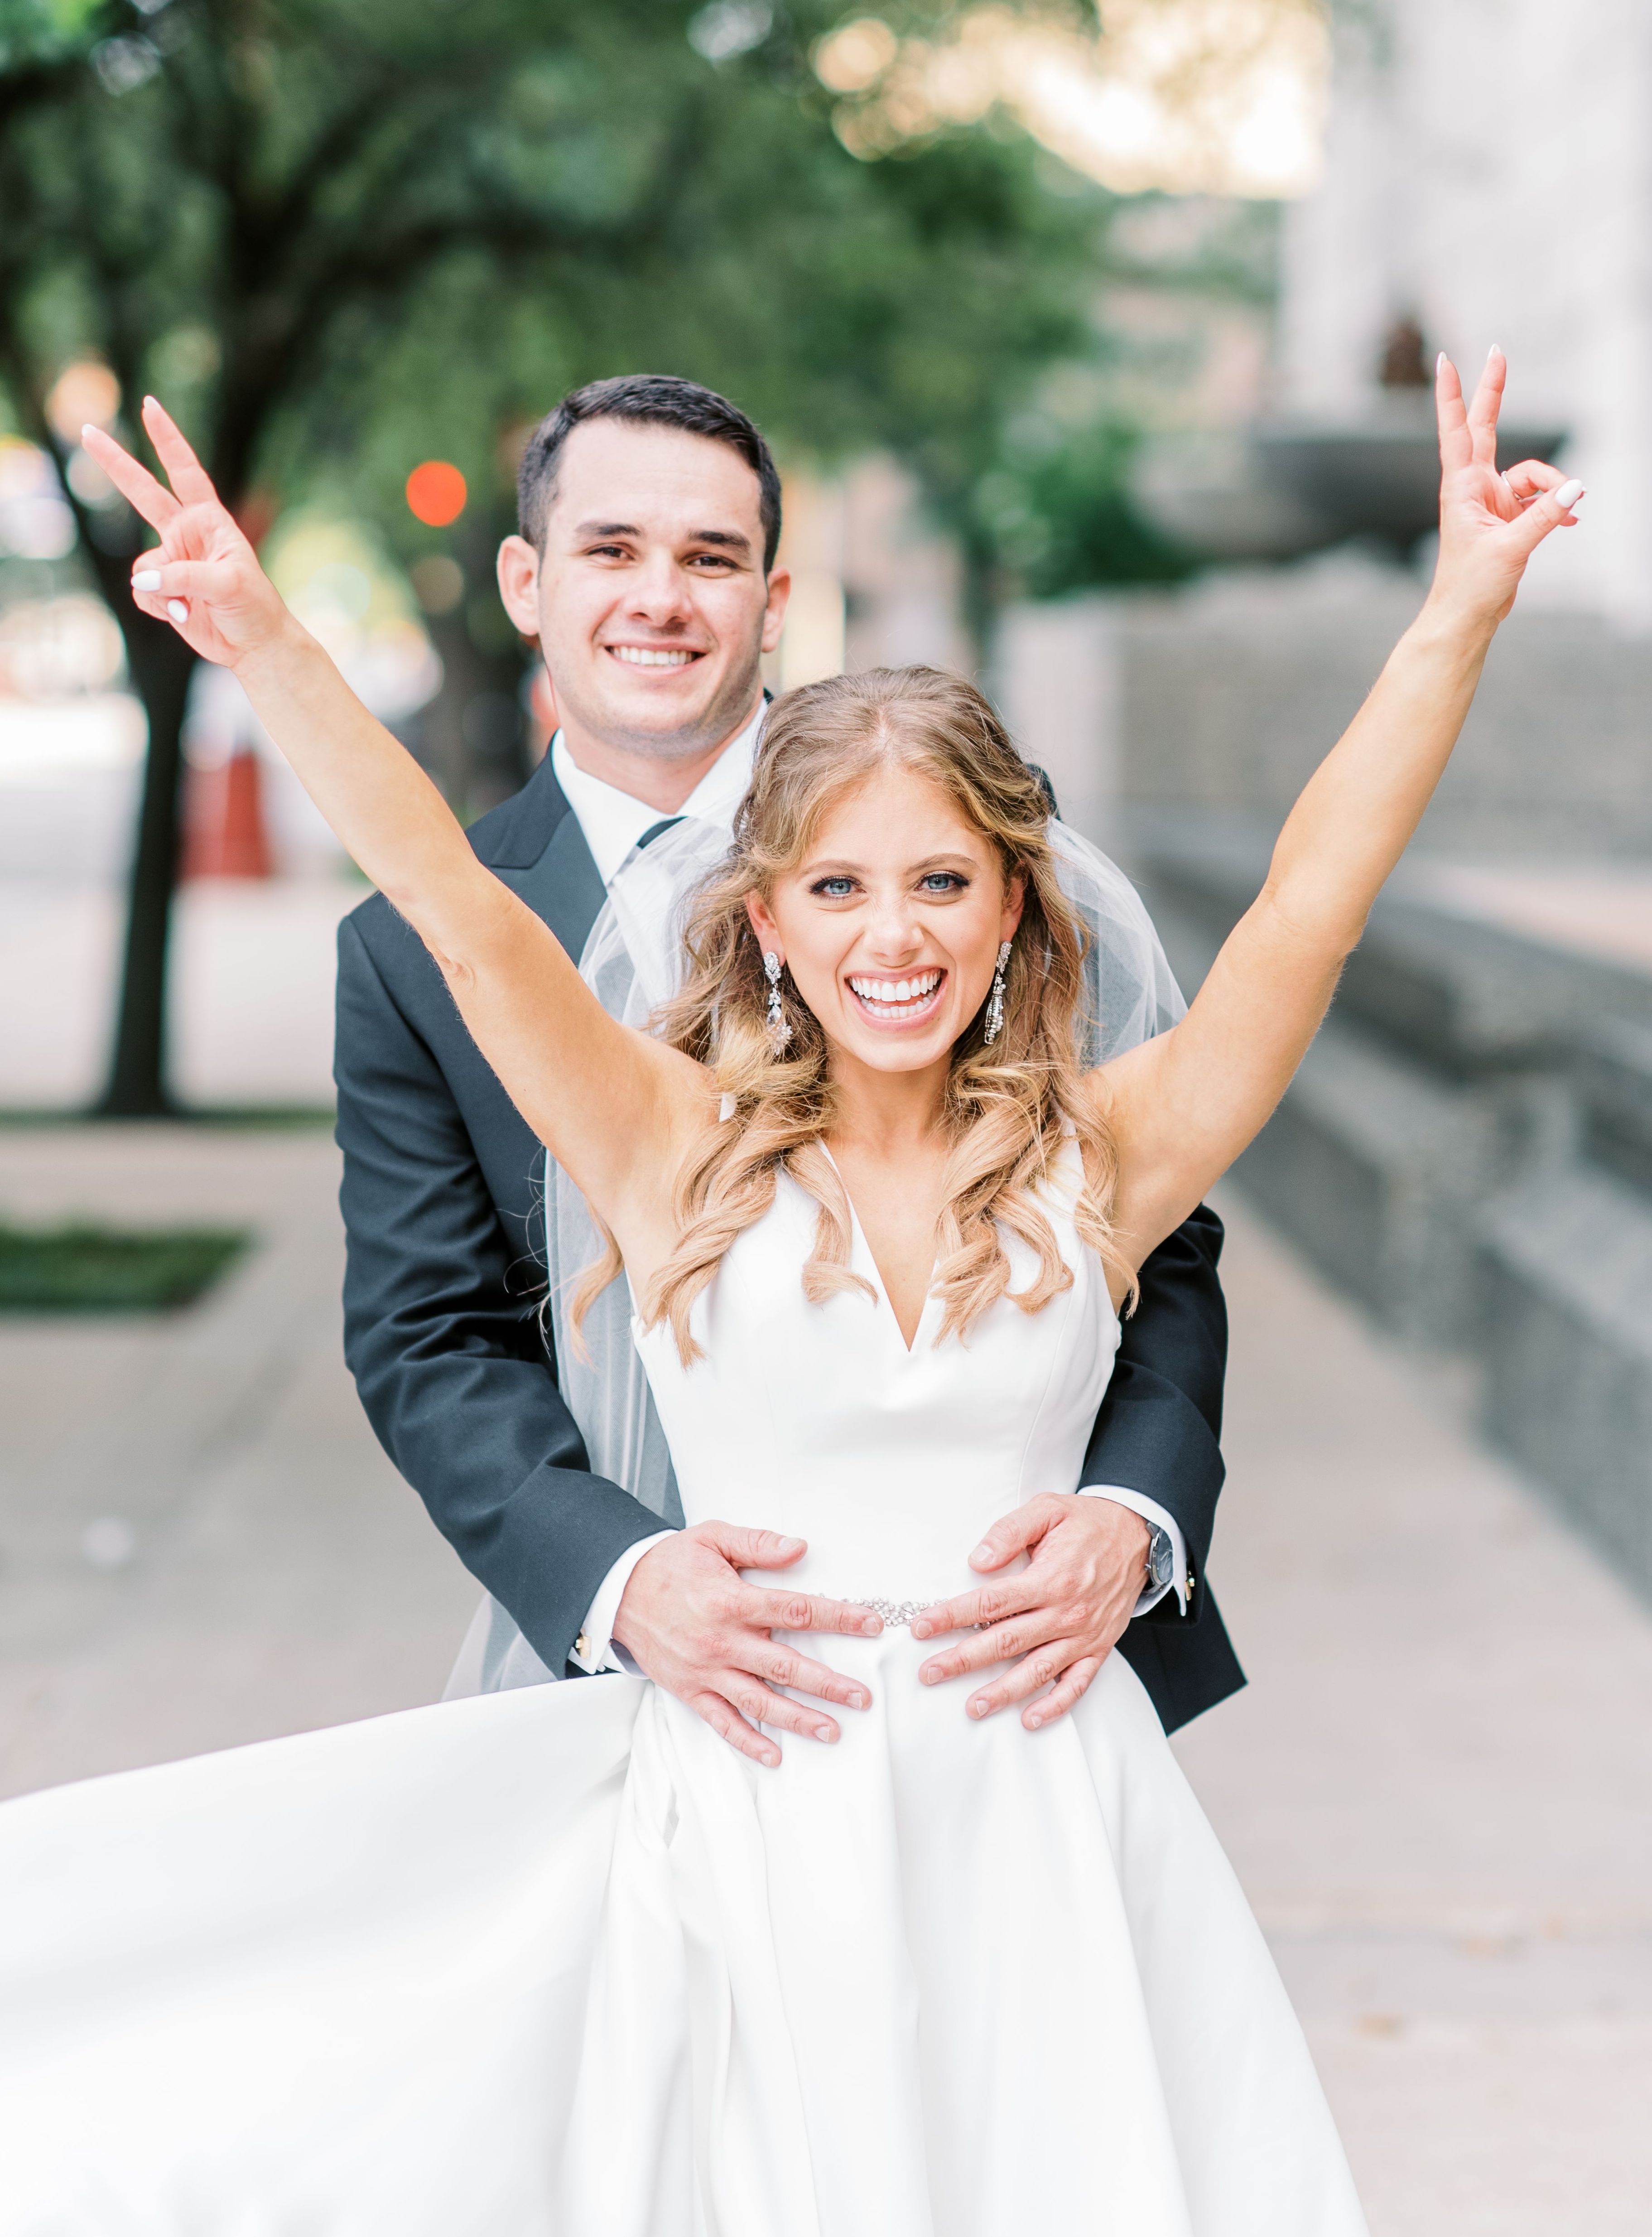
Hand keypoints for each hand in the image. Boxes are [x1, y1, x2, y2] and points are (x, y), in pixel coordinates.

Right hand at [82, 397, 288, 667]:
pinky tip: (186, 616)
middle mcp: (186, 534)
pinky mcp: (161, 590)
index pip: (184, 471)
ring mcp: (171, 562)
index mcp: (208, 520)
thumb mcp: (228, 585)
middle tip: (86, 430)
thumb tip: (142, 580)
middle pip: (143, 492)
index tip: (150, 405)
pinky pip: (143, 594)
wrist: (254, 645)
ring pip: (143, 569)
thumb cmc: (253, 607)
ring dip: (164, 592)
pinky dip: (161, 609)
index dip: (167, 438)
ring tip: (196, 606)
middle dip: (115, 463)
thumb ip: (184, 576)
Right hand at [612, 1522, 881, 1767]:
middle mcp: (721, 1640)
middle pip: (784, 1665)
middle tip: (861, 1697)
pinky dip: (747, 1742)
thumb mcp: (712, 1537)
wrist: (618, 1591)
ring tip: (832, 1730)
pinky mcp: (690, 1690)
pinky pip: (722, 1721)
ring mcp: (705, 1670)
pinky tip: (774, 1756)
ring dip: (797, 1718)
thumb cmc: (670, 1563)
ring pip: (758, 1701)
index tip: (871, 1624)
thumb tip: (799, 1548)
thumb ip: (758, 1543)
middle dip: (827, 1683)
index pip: (796, 1610)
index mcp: (731, 1600)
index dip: (838, 1617)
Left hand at [912, 1495, 1149, 1729]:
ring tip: (972, 1707)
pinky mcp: (1099, 1647)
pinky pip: (1077, 1683)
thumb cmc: (1087, 1522)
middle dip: (962, 1660)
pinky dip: (1055, 1705)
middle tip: (929, 1673)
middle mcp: (1065, 1612)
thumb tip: (976, 1560)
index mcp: (1049, 1578)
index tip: (921, 1628)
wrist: (1140, 1535)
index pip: (990, 1604)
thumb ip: (1009, 1532)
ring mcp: (1083, 1634)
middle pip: (1005, 1642)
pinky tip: (1030, 1719)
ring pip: (1037, 1670)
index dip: (951, 1617)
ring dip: (1003, 1692)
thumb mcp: (1047, 1509)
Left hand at [1428, 345, 1582, 633]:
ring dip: (1552, 488)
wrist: (1467, 617)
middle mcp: (1474, 488)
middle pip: (1486, 428)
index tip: (1446, 359)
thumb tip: (1575, 487)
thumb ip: (1544, 516)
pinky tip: (1571, 520)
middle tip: (1498, 352)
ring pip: (1530, 474)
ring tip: (1568, 513)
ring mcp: (1491, 501)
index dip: (1452, 394)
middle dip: (1493, 392)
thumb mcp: (1511, 548)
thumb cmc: (1472, 585)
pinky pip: (1539, 498)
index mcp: (1462, 488)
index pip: (1457, 430)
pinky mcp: (1507, 517)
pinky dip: (1555, 506)